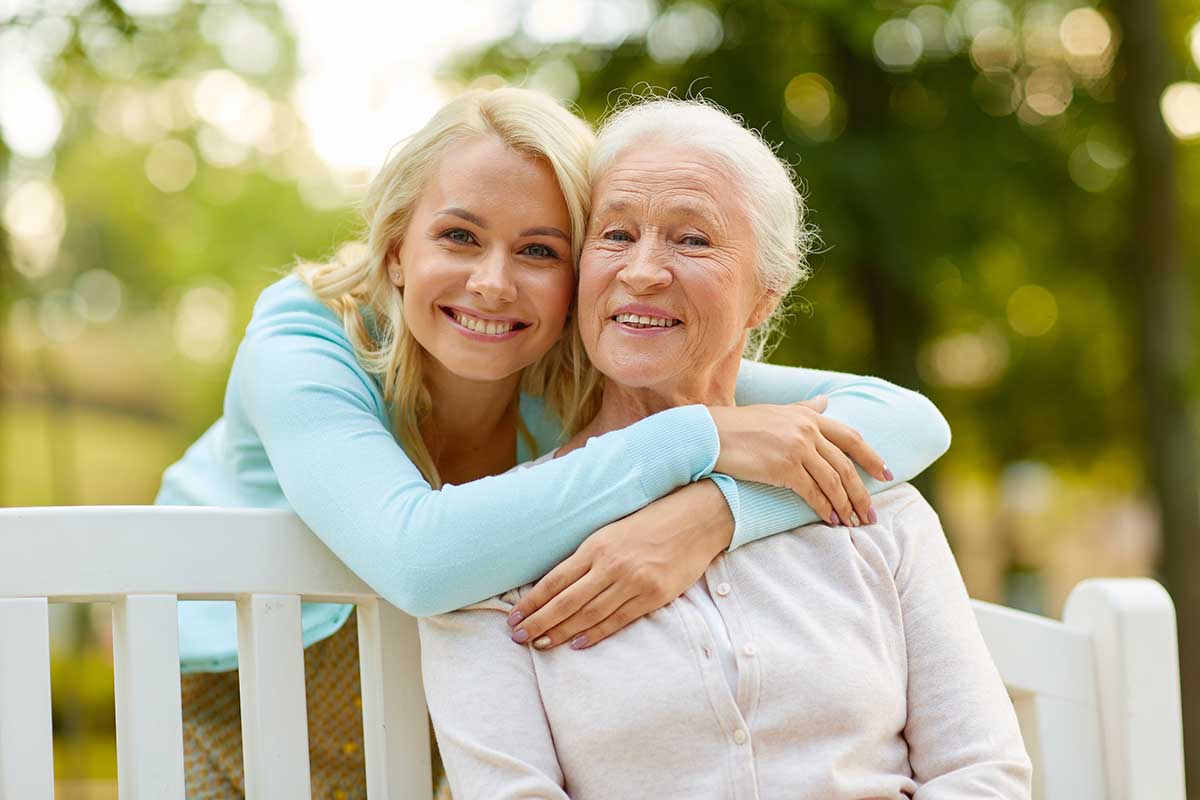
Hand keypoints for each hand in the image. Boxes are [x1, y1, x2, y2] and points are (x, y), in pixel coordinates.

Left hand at [507, 481, 732, 650]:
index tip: (514, 617)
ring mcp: (633, 582)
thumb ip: (587, 556)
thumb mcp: (611, 531)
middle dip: (539, 622)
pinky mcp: (653, 596)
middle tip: (518, 638)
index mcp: (596, 546)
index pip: (554, 581)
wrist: (695, 519)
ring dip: (561, 633)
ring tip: (540, 645)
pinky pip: (618, 620)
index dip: (532, 602)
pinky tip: (577, 643)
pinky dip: (595, 634)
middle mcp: (611, 565)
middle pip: (566, 602)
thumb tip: (556, 584)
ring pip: (588, 615)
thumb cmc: (650, 522)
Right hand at [707, 396, 891, 526]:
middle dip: (861, 492)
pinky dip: (824, 508)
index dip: (872, 457)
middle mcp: (807, 430)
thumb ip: (804, 408)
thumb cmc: (740, 425)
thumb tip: (826, 401)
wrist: (710, 435)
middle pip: (846, 465)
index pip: (851, 437)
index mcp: (808, 417)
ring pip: (833, 482)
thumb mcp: (777, 411)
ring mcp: (796, 448)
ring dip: (846, 506)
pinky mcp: (783, 467)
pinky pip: (812, 492)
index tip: (887, 474)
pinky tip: (830, 520)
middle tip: (870, 514)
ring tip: (853, 523)